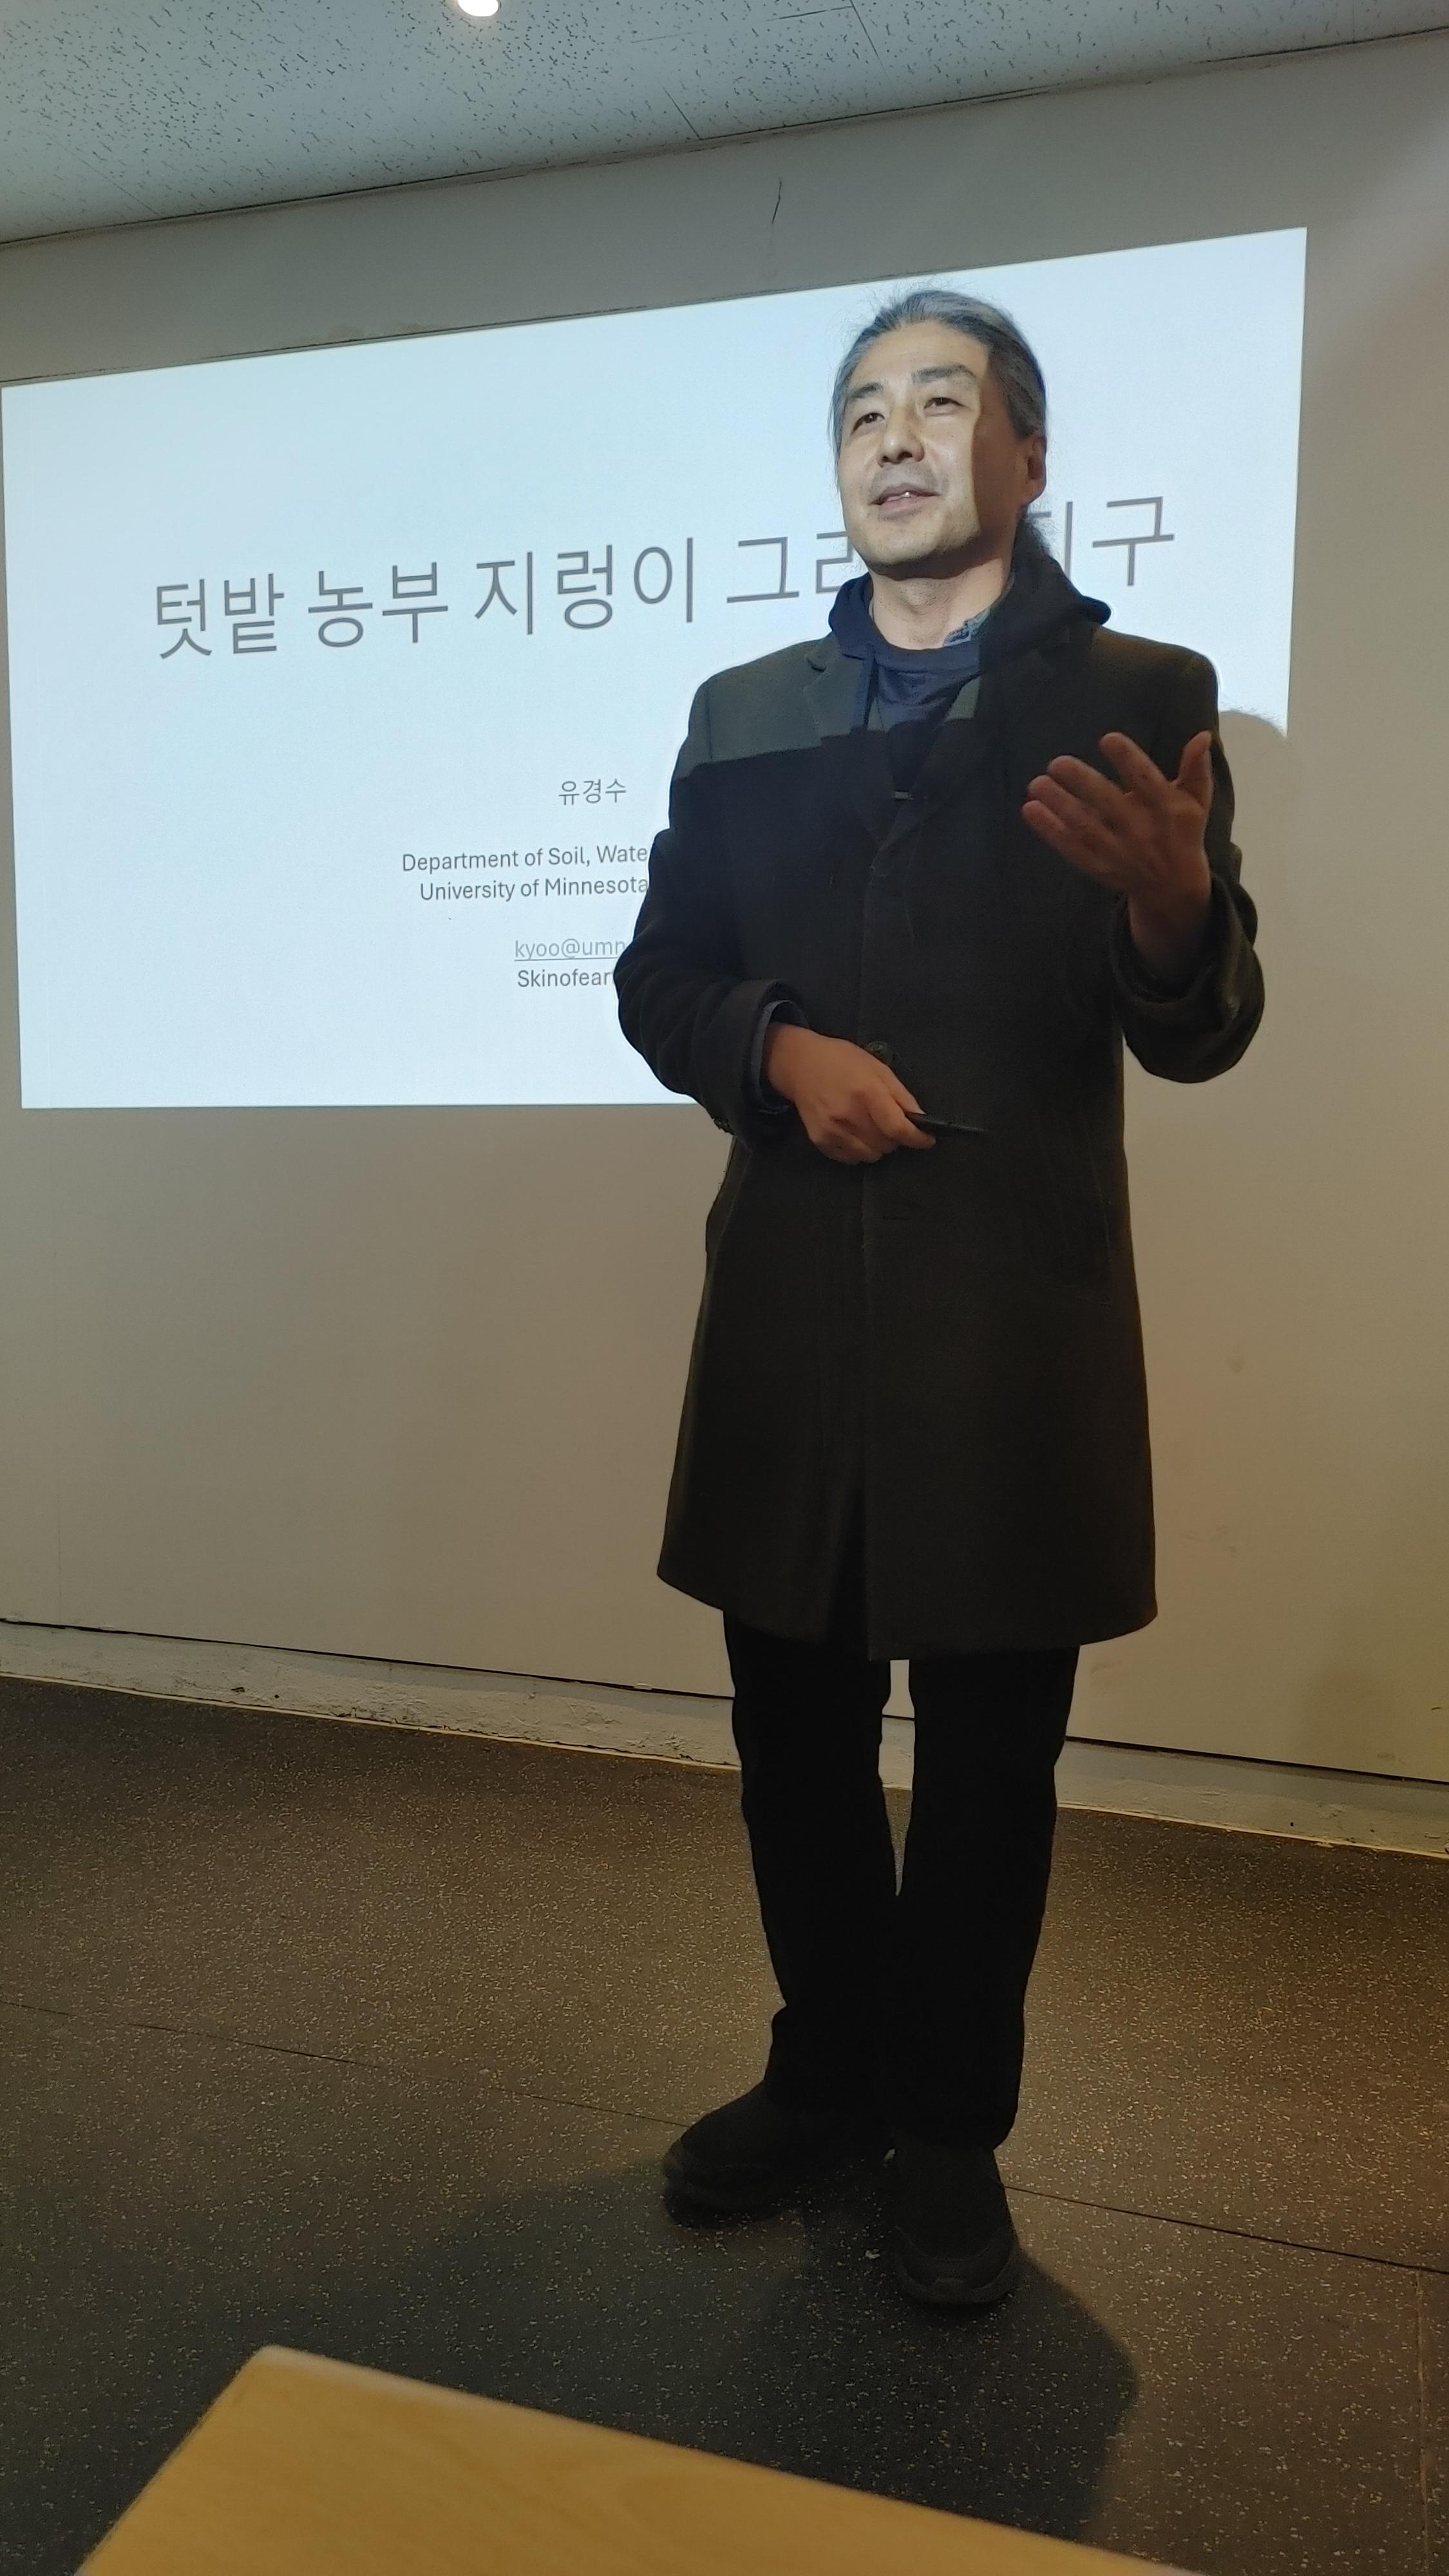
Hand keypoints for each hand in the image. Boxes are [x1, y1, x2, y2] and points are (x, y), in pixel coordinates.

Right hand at [764, 1025, 934, 1163]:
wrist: (799, 1065)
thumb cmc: (841, 1061)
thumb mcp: (877, 1067)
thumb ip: (900, 1095)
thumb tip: (920, 1119)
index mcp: (867, 1093)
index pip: (898, 1128)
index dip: (917, 1138)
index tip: (927, 1140)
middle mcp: (849, 1115)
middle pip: (887, 1145)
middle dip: (895, 1138)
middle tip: (889, 1123)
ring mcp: (832, 1131)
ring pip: (870, 1156)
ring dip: (878, 1146)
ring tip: (870, 1127)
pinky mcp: (820, 1141)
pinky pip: (851, 1159)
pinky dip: (859, 1150)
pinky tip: (854, 1132)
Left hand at [1022, 729, 1213, 977]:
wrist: (1173, 887)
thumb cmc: (1183, 833)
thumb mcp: (1196, 802)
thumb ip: (1196, 769)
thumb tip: (1203, 736)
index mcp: (1166, 809)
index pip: (1146, 781)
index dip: (1128, 759)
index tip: (1107, 739)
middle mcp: (1141, 831)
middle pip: (1108, 803)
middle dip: (1082, 782)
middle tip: (1058, 762)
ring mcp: (1117, 851)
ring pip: (1084, 826)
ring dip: (1058, 805)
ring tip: (1037, 783)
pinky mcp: (1099, 866)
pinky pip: (1070, 848)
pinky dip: (1049, 830)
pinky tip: (1030, 809)